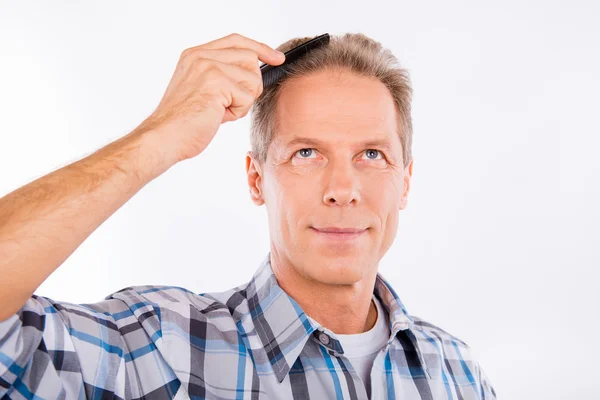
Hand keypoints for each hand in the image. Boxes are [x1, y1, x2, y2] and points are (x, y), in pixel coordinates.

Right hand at [137, 33, 284, 163]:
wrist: (164, 137)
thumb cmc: (184, 123)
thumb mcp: (203, 90)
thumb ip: (223, 76)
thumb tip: (254, 75)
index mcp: (196, 55)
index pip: (236, 41)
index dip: (260, 48)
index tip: (277, 58)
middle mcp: (201, 56)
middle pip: (250, 58)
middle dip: (251, 85)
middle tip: (232, 104)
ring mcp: (208, 67)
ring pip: (252, 78)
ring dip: (243, 101)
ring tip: (220, 111)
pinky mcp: (216, 82)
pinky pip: (247, 97)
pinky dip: (238, 112)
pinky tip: (218, 116)